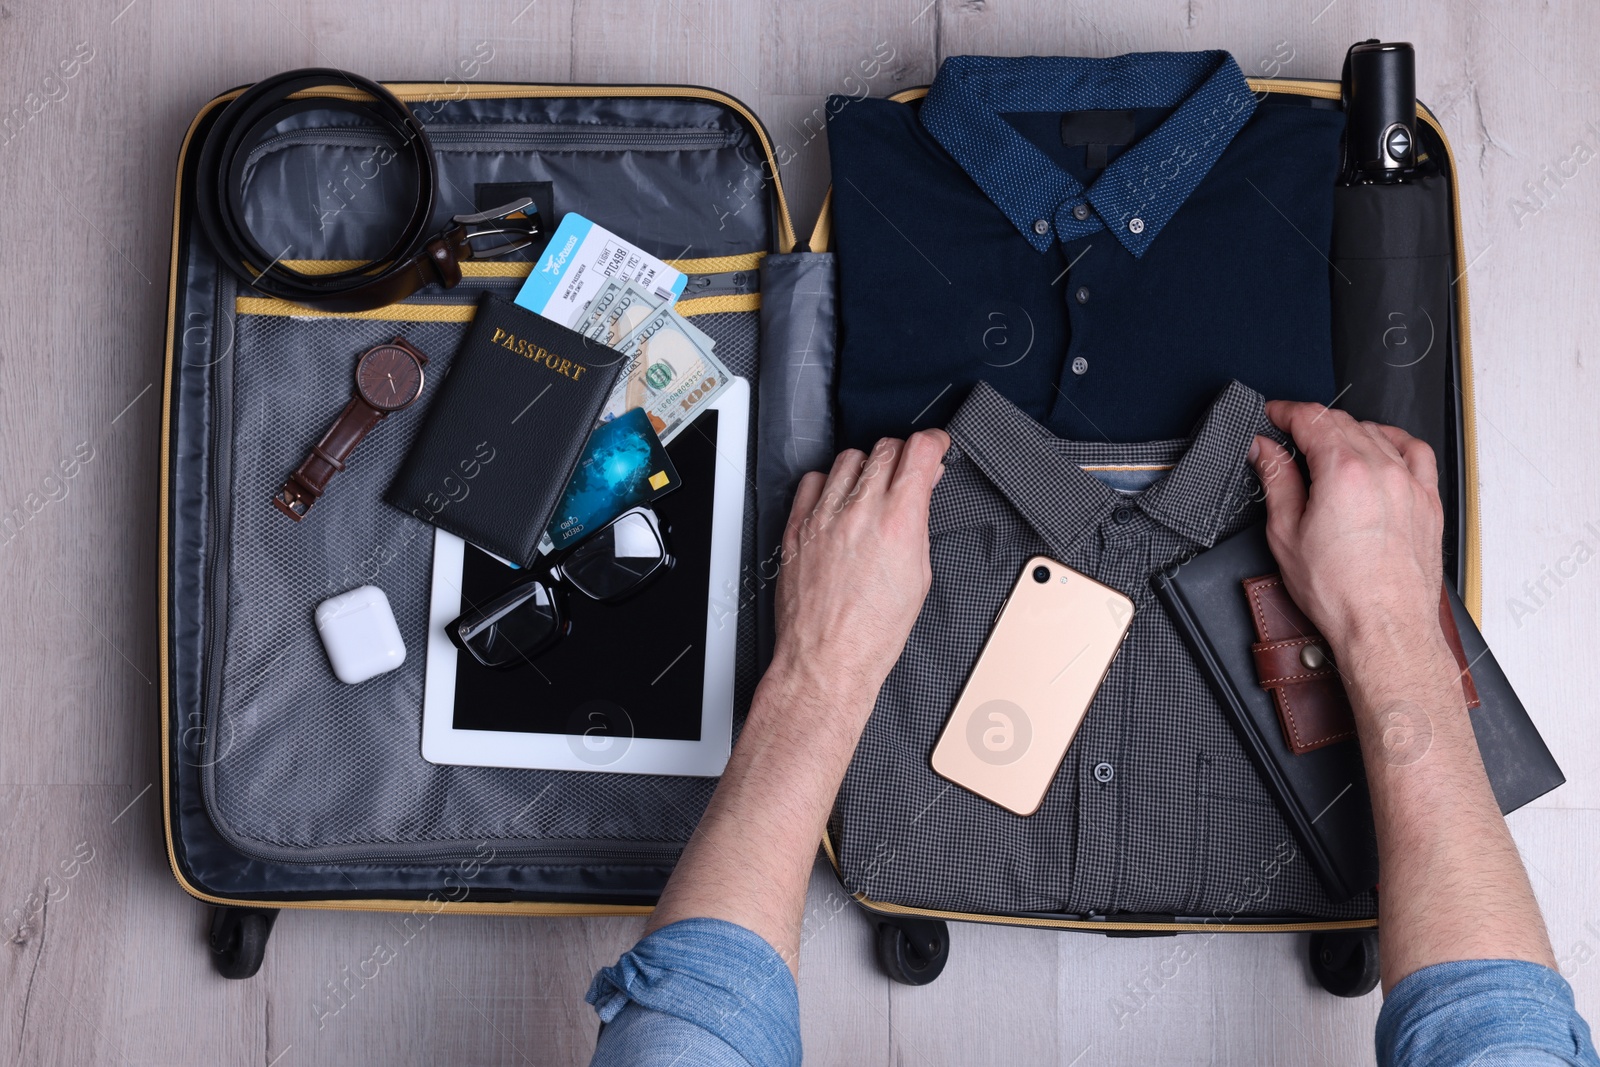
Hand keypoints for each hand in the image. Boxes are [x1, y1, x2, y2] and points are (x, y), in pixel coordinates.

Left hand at [771, 431, 948, 703]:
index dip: (933, 443)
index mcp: (897, 522)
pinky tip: (836, 502)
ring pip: (848, 458)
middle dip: (903, 456)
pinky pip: (812, 482)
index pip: (919, 450)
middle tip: (907, 474)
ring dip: (866, 467)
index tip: (934, 448)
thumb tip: (920, 495)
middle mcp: (858, 511)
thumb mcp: (918, 577)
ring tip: (871, 490)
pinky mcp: (796, 528)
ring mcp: (823, 517)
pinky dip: (828, 484)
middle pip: (885, 448)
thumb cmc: (873, 633)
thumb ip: (918, 524)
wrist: (828, 659)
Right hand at [1250, 402, 1443, 659]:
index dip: (1285, 412)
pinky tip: (1381, 449)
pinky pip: (1416, 453)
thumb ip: (1276, 481)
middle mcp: (1382, 470)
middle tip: (1288, 435)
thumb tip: (1265, 451)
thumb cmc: (1340, 593)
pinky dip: (1394, 442)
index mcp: (1343, 472)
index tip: (1272, 415)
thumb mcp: (1286, 534)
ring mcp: (1411, 484)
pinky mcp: (1428, 502)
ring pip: (1377, 434)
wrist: (1385, 628)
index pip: (1312, 418)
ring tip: (1327, 447)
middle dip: (1311, 421)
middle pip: (1343, 421)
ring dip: (1348, 431)